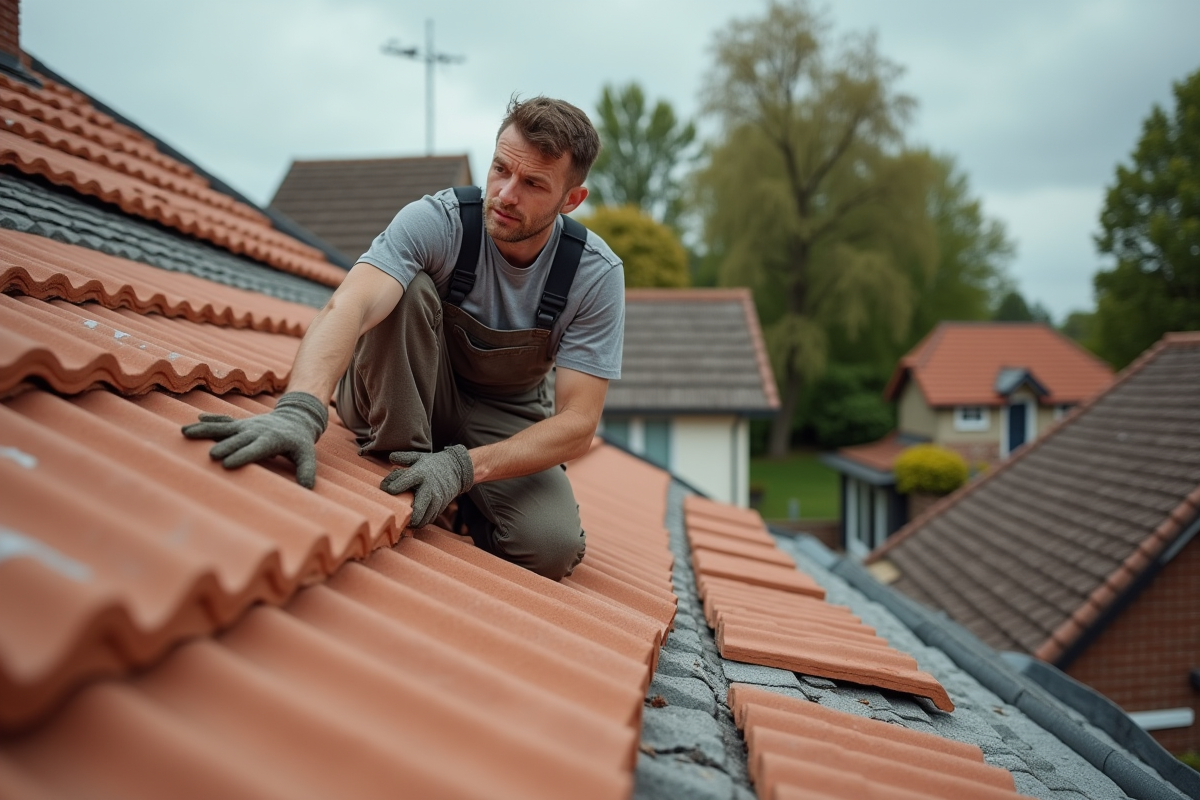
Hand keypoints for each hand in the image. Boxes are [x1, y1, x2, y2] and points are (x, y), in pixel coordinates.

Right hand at [181, 392, 327, 487]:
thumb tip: (308, 488)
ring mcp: (246, 426)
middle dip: (225, 446)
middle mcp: (256, 431)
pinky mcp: (240, 424)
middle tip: (211, 455)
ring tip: (186, 432)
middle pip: (238, 439)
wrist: (296, 417)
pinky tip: (194, 420)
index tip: (228, 463)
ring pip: (224, 427)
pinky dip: (210, 420)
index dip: (243, 455)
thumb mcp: (307, 454)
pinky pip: (224, 421)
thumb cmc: (300, 441)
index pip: (256, 449)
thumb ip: (307, 470)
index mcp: (272, 440)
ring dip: (205, 429)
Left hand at [380, 445, 474, 527]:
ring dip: (413, 522)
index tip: (387, 490)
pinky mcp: (441, 506)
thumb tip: (390, 458)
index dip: (393, 487)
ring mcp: (437, 499)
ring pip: (424, 518)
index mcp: (420, 473)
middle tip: (397, 517)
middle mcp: (429, 488)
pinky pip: (430, 519)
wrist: (457, 469)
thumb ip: (404, 457)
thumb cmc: (432, 463)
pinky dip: (421, 521)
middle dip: (406, 516)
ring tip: (405, 522)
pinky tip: (415, 520)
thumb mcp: (418, 457)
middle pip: (418, 508)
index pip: (405, 481)